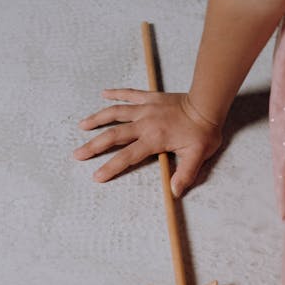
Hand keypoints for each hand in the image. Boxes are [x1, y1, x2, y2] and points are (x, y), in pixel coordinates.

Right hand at [73, 89, 223, 197]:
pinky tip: (103, 93)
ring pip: (115, 113)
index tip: (96, 176)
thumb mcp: (198, 156)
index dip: (111, 167)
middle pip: (113, 136)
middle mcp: (144, 124)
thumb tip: (174, 192)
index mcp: (153, 140)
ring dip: (97, 119)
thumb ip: (185, 174)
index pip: (127, 157)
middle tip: (77, 154)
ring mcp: (145, 109)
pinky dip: (116, 93)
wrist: (207, 104)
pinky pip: (129, 93)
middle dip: (93, 146)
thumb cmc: (203, 131)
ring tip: (81, 125)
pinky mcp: (149, 98)